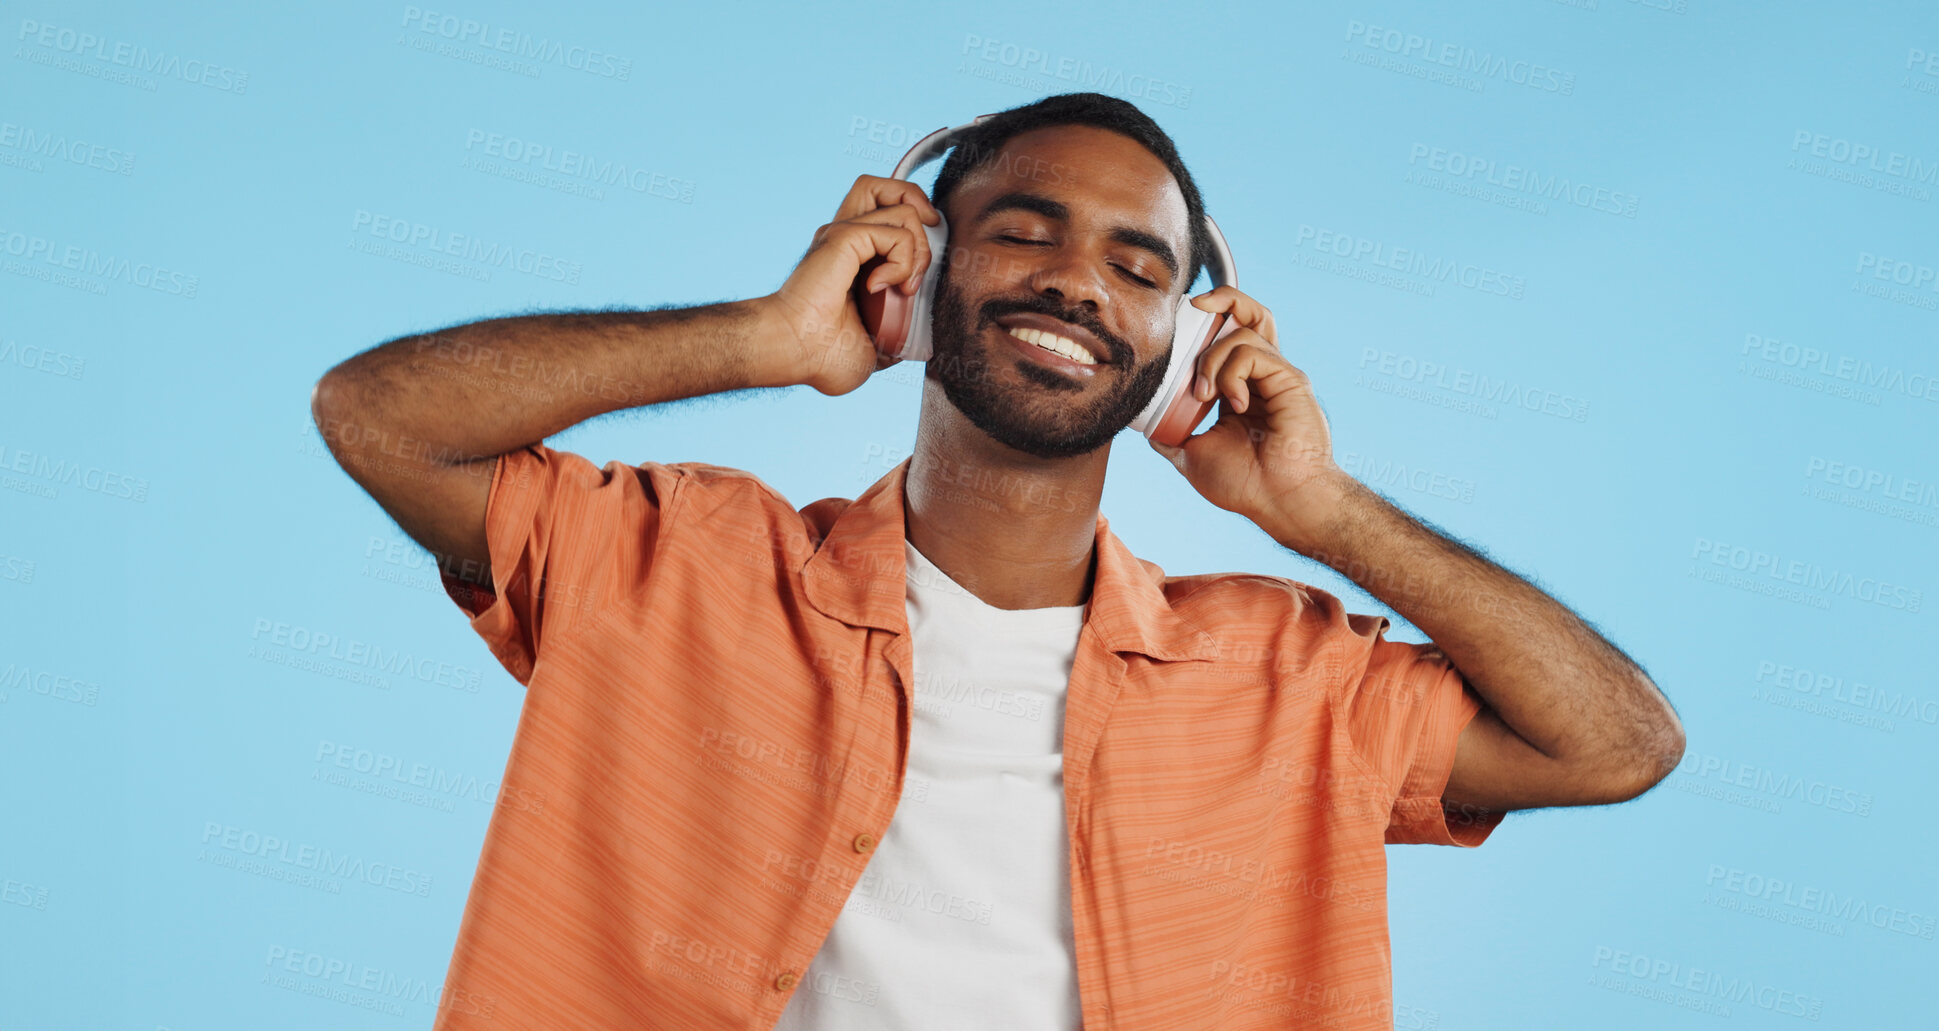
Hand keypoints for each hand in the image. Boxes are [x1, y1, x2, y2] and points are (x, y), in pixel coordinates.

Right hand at [761, 175, 941, 395]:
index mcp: (851, 257)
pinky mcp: (844, 238)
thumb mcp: (875, 347)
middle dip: (922, 215)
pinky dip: (903, 263)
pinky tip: (883, 289)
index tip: (920, 272)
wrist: (797, 352)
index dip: (916, 229)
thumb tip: (910, 344)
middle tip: (921, 264)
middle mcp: (846, 237)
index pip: (888, 212)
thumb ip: (893, 336)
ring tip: (905, 286)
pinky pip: (897, 233)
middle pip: (890, 186)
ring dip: (919, 250)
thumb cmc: (822, 357)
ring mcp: (844, 234)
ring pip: (904, 205)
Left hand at [1147, 286, 1349, 548]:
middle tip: (1191, 308)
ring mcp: (1277, 375)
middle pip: (1248, 314)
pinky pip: (1252, 353)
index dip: (1205, 322)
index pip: (1226, 338)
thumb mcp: (1192, 455)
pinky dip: (1232, 372)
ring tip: (1204, 394)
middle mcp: (1262, 376)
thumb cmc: (1246, 485)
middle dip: (1220, 299)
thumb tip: (1144, 424)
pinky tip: (1231, 403)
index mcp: (1241, 389)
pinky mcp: (1290, 379)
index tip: (1178, 324)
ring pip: (1242, 331)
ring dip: (1212, 358)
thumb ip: (1170, 435)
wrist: (1279, 501)